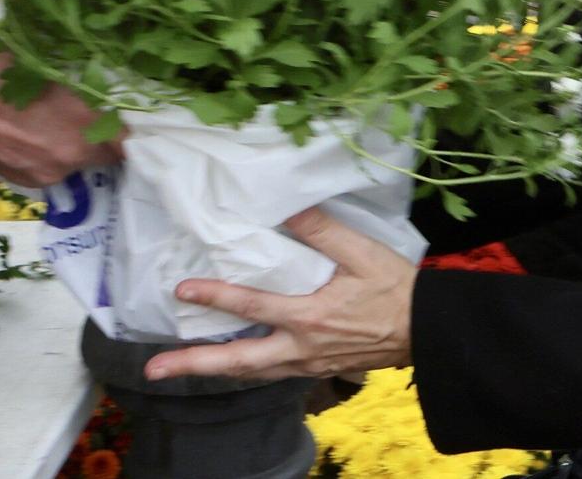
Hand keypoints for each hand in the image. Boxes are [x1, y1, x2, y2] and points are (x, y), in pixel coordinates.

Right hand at [0, 33, 120, 186]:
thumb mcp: (43, 56)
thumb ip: (79, 76)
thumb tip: (102, 78)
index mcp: (81, 124)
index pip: (128, 139)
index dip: (133, 128)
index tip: (133, 115)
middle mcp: (68, 157)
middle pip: (103, 153)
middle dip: (101, 135)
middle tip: (92, 109)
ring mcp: (42, 173)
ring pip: (73, 160)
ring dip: (72, 143)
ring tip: (54, 117)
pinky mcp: (19, 180)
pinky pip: (47, 166)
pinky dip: (46, 151)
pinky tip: (29, 129)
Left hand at [143, 207, 415, 381]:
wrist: (428, 332)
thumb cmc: (396, 289)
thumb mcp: (362, 253)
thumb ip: (321, 231)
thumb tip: (284, 209)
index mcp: (309, 316)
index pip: (251, 307)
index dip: (215, 298)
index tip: (182, 290)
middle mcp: (300, 347)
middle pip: (238, 361)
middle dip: (193, 365)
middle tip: (153, 370)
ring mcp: (307, 363)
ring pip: (250, 372)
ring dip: (211, 371)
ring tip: (176, 370)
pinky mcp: (315, 367)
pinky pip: (270, 372)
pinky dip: (243, 368)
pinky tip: (229, 362)